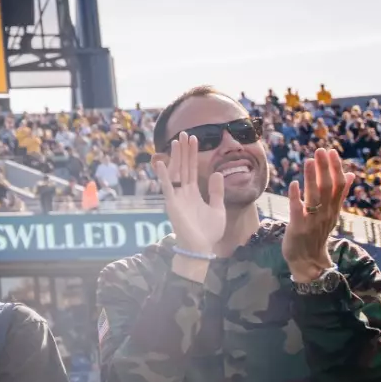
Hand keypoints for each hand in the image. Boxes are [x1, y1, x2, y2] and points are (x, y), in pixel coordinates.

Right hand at [160, 131, 227, 256]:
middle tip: (185, 133)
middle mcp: (183, 192)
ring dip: (176, 157)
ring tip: (177, 141)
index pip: (192, 169)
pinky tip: (162, 162)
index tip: (193, 139)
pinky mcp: (172, 204)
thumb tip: (218, 173)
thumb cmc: (208, 231)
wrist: (201, 247)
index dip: (192, 154)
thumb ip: (217, 191)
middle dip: (185, 151)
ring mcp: (177, 197)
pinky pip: (167, 187)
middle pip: (184, 167)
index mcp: (193, 193)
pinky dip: (164, 175)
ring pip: (176, 172)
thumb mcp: (217, 208)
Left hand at [283, 146, 349, 282]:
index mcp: (334, 209)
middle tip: (321, 151)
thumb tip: (350, 174)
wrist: (308, 261)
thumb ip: (339, 195)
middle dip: (324, 168)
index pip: (339, 186)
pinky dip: (296, 196)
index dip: (336, 169)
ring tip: (309, 160)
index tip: (331, 152)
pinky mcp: (298, 228)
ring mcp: (312, 221)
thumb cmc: (317, 233)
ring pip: (314, 196)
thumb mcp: (332, 214)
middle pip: (328, 188)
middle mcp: (326, 214)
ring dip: (311, 177)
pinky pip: (298, 210)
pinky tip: (293, 183)